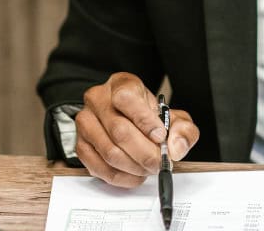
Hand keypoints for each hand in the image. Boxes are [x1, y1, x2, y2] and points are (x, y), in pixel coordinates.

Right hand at [75, 72, 199, 187]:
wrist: (129, 121)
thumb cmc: (149, 117)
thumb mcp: (173, 117)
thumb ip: (183, 130)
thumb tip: (175, 147)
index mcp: (121, 84)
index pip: (126, 99)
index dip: (145, 121)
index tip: (160, 137)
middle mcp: (98, 100)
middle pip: (119, 131)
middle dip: (145, 153)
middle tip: (160, 162)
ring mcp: (86, 123)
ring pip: (110, 153)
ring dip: (135, 167)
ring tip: (149, 168)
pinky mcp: (81, 145)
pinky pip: (100, 168)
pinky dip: (122, 177)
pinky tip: (135, 174)